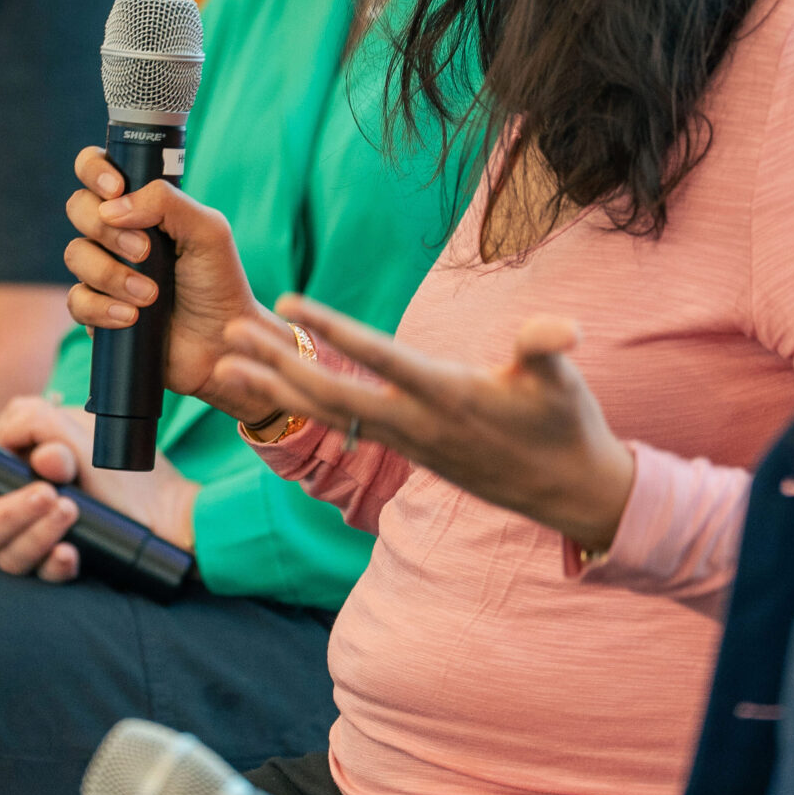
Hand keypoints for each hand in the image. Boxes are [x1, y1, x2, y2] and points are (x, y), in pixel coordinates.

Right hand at [0, 397, 199, 579]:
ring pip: (4, 559)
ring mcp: (29, 548)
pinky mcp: (57, 570)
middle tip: (43, 494)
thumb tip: (9, 443)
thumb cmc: (117, 463)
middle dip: (3, 516)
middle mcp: (2, 520)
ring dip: (34, 532)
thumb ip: (34, 423)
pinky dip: (55, 562)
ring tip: (68, 507)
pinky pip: (42, 579)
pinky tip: (71, 551)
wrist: (171, 507)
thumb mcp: (76, 430)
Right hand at [64, 147, 296, 424]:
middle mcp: (117, 233)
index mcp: (141, 205)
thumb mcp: (208, 231)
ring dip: (111, 273)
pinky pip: (76, 301)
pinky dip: (102, 307)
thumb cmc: (219, 282)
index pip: (97, 169)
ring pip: (75, 255)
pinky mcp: (97, 310)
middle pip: (77, 208)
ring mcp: (104, 271)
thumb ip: (167, 202)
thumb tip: (113, 206)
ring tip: (149, 295)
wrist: (222, 342)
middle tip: (145, 251)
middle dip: (105, 228)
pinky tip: (131, 317)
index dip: (94, 171)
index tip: (115, 189)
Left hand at [215, 296, 637, 553]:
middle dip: (276, 364)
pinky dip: (305, 405)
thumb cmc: (563, 427)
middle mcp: (416, 424)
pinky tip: (279, 390)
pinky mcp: (406, 449)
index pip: (378, 358)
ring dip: (277, 387)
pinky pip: (343, 424)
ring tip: (227, 365)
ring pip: (329, 412)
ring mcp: (406, 441)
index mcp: (447, 397)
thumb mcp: (561, 383)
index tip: (288, 302)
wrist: (565, 492)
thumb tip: (560, 329)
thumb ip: (546, 349)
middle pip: (330, 393)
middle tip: (227, 334)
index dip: (332, 329)